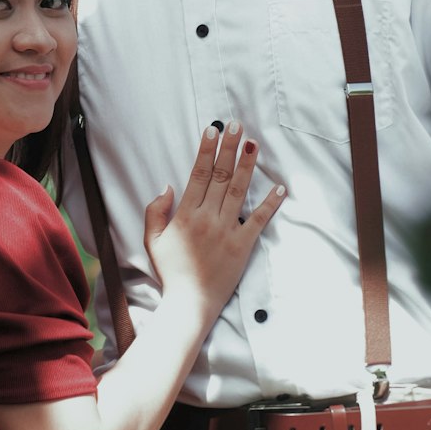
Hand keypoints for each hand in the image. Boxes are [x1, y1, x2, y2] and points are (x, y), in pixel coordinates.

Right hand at [143, 124, 283, 321]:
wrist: (189, 303)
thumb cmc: (170, 271)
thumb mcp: (151, 240)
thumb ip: (154, 211)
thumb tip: (167, 186)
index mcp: (185, 214)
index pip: (198, 174)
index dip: (207, 150)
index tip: (213, 130)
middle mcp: (207, 217)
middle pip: (221, 175)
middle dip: (229, 148)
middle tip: (237, 125)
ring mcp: (227, 231)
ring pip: (239, 191)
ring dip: (247, 166)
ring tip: (254, 144)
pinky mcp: (243, 245)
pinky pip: (258, 221)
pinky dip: (269, 204)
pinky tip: (279, 187)